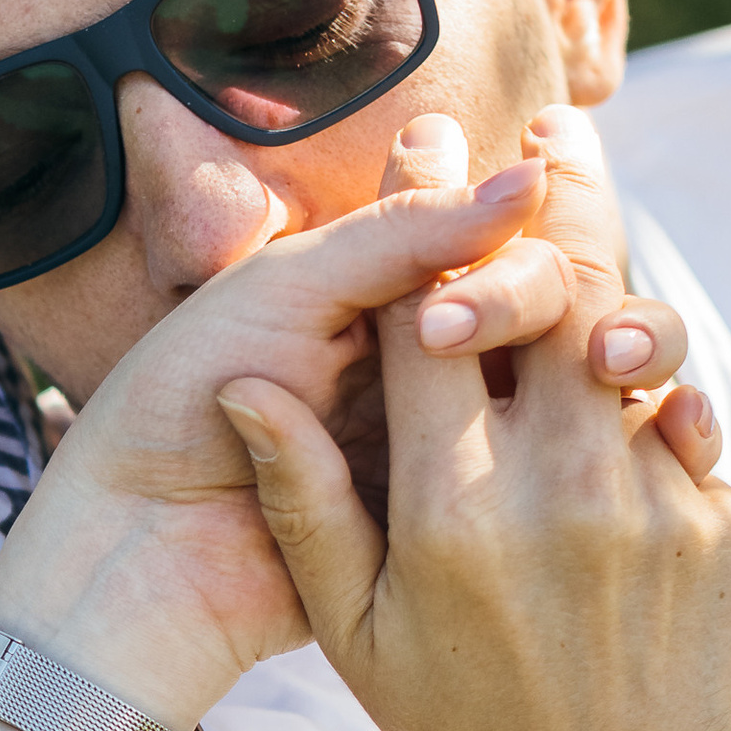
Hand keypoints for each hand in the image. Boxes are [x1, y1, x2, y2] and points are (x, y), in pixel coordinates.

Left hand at [0, 125, 588, 724]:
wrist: (138, 549)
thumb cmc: (181, 401)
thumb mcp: (288, 289)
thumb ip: (404, 235)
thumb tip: (532, 181)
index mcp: (378, 296)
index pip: (486, 243)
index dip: (516, 231)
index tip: (536, 215)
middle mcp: (420, 363)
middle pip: (528, 313)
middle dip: (532, 299)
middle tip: (487, 330)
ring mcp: (440, 445)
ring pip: (542, 395)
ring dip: (566, 371)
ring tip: (573, 361)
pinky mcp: (446, 525)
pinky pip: (525, 488)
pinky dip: (559, 457)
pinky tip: (593, 428)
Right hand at [214, 107, 730, 730]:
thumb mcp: (352, 635)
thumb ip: (307, 501)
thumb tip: (248, 388)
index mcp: (448, 513)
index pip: (431, 314)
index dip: (423, 216)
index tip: (422, 141)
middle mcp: (560, 496)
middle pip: (557, 291)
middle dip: (546, 203)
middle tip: (549, 135)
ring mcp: (659, 513)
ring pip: (634, 346)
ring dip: (608, 288)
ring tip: (589, 242)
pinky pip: (688, 435)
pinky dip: (653, 413)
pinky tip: (624, 419)